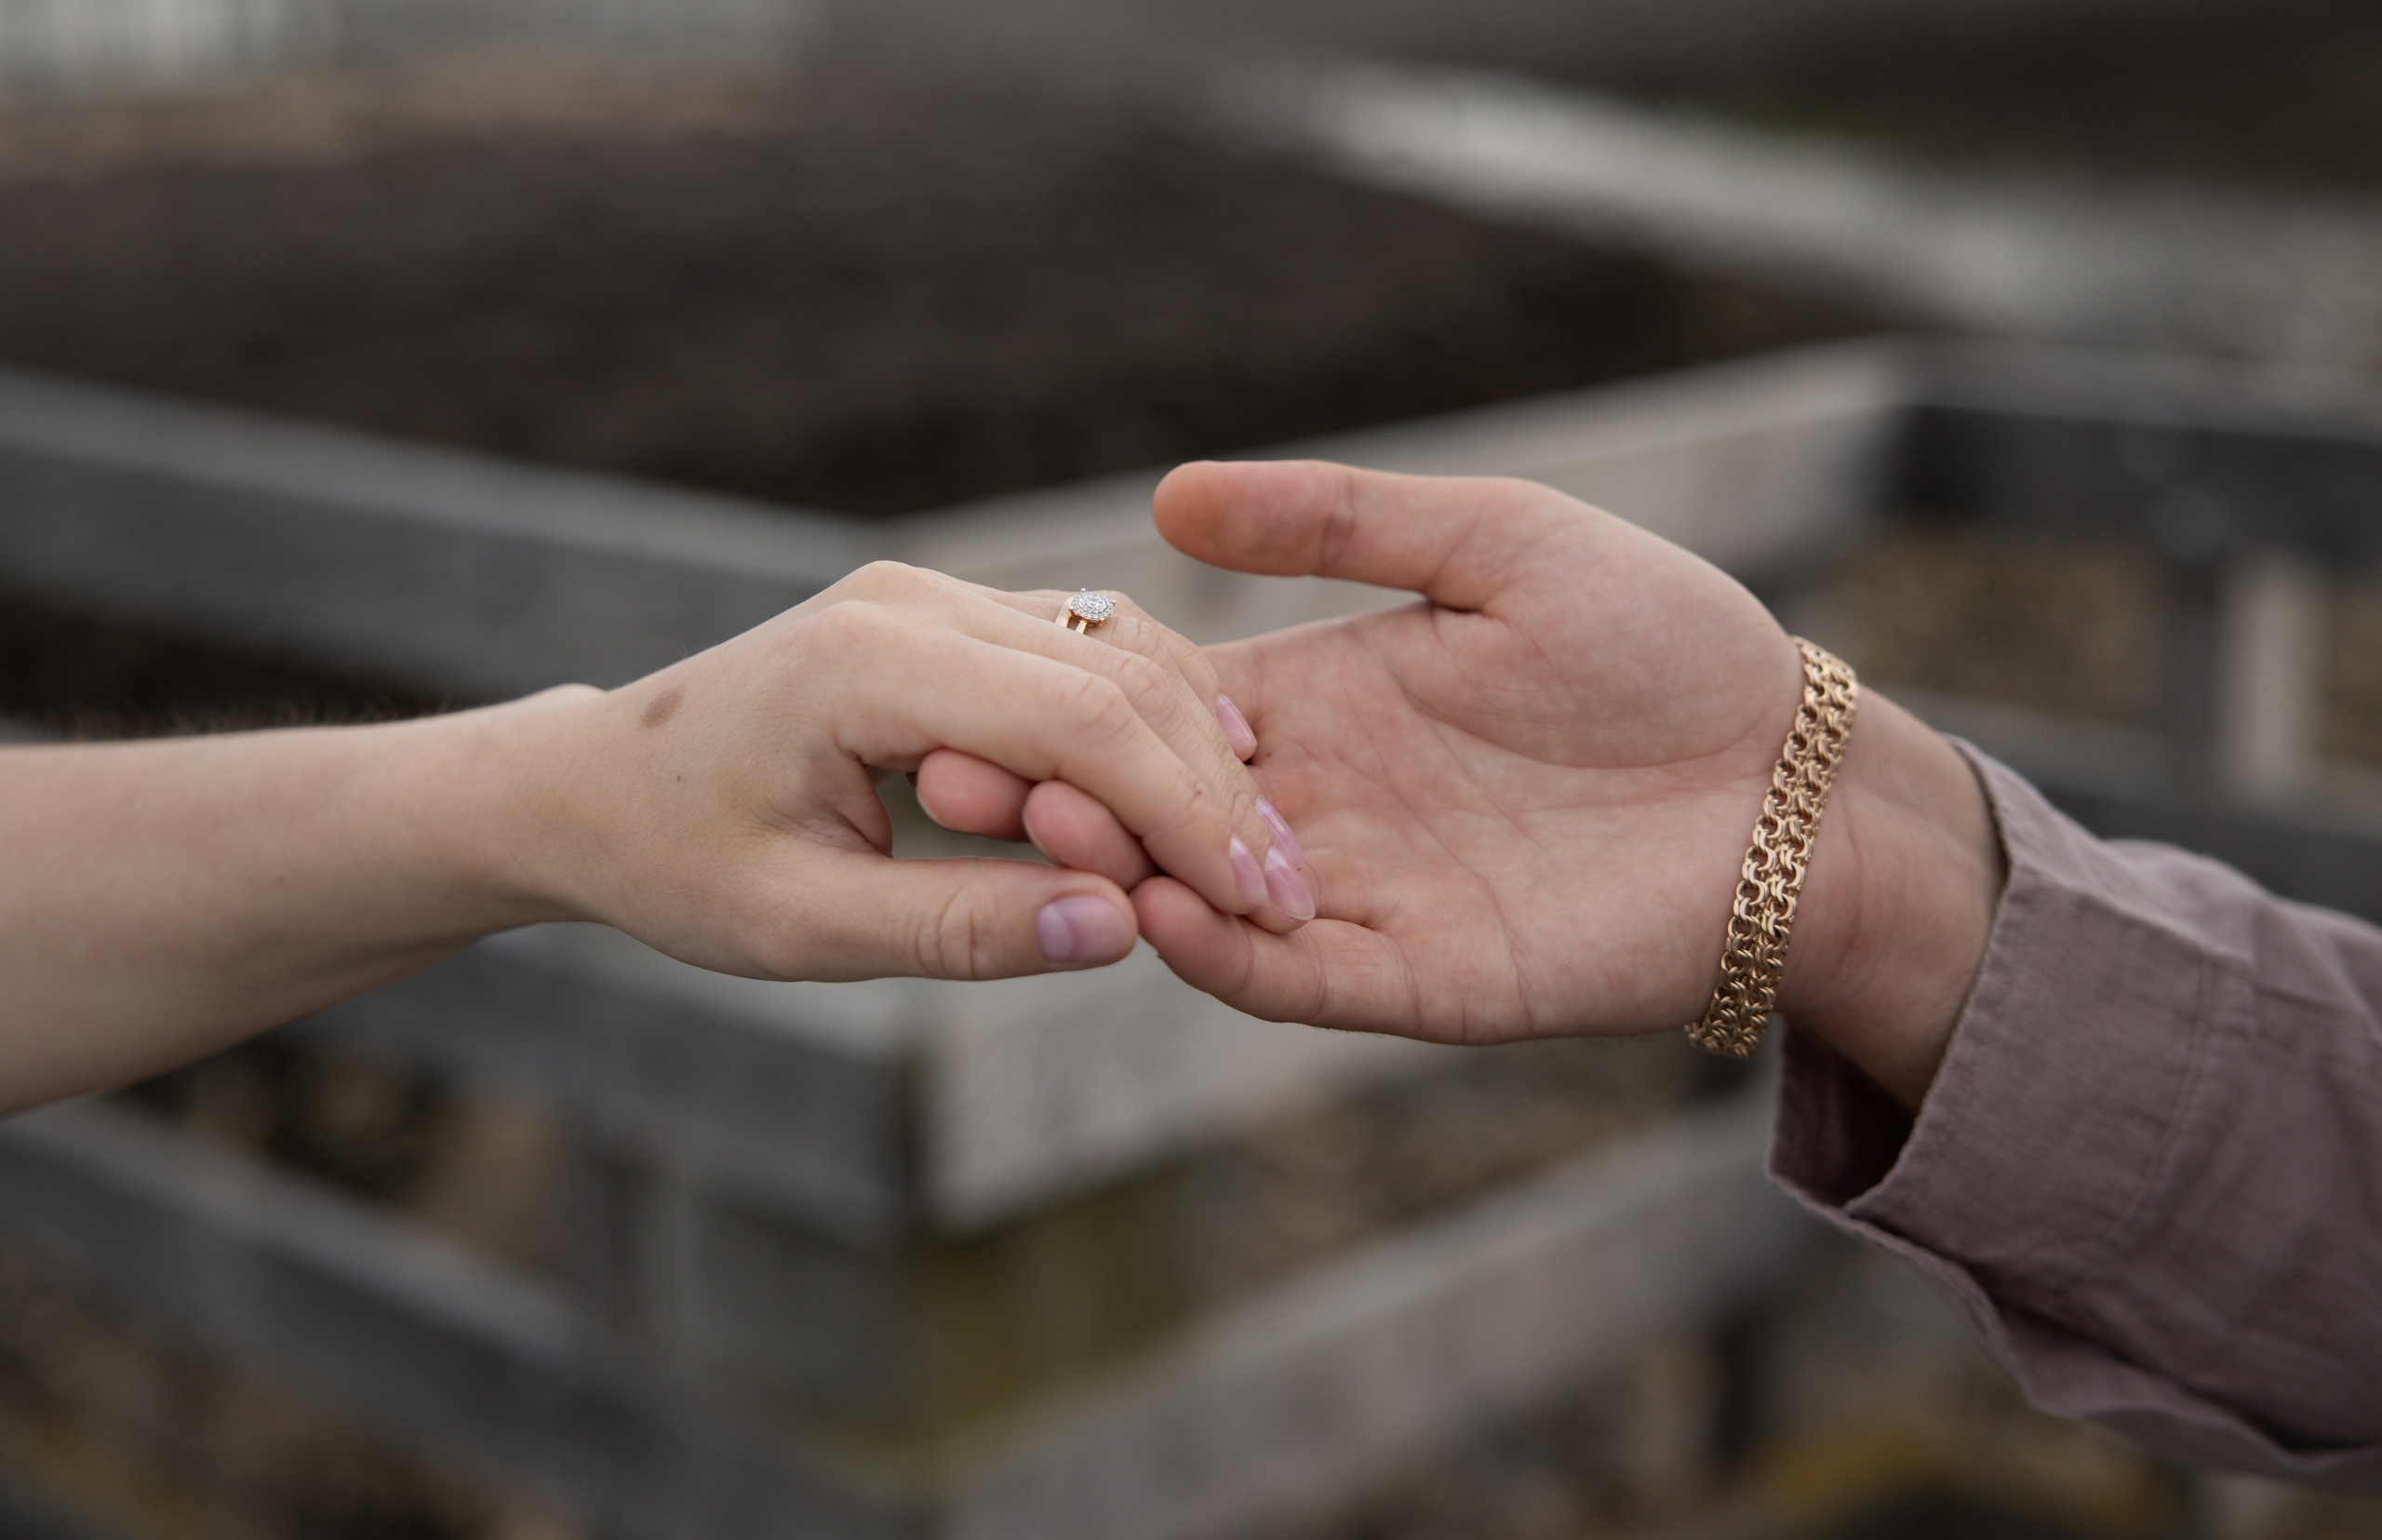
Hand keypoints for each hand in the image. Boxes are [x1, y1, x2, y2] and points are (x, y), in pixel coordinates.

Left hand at [517, 562, 1302, 982]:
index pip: (1081, 722)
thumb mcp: (803, 929)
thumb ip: (960, 930)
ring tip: (1255, 860)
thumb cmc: (678, 864)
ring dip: (1198, 750)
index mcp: (870, 662)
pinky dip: (1151, 721)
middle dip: (1215, 788)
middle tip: (1286, 896)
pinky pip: (1083, 652)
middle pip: (1121, 673)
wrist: (593, 786)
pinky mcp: (947, 615)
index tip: (1262, 906)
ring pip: (1120, 649)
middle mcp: (912, 598)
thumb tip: (1121, 931)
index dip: (1187, 816)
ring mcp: (932, 592)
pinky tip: (1199, 796)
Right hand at [951, 463, 2004, 1105]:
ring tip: (1045, 836)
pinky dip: (1228, 960)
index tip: (978, 681)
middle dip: (1059, 797)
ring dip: (1122, 877)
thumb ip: (1342, 519)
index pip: (1160, 706)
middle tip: (964, 771)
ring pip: (1204, 901)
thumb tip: (1168, 496)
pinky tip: (1169, 918)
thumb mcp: (1497, 540)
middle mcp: (1320, 803)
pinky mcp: (1421, 982)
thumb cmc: (1664, 642)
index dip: (1073, 700)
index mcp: (1322, 697)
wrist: (1793, 782)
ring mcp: (1363, 897)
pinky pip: (1298, 980)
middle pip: (1155, 810)